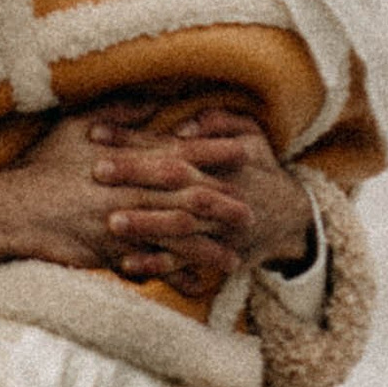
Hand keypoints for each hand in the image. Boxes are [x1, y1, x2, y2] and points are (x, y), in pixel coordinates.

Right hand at [0, 103, 311, 293]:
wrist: (9, 210)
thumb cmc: (41, 166)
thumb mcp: (75, 125)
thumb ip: (119, 112)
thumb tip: (153, 96)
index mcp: (125, 156)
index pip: (180, 152)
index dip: (215, 152)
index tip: (247, 151)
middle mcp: (128, 189)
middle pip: (188, 196)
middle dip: (224, 203)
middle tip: (254, 210)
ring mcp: (121, 222)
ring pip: (176, 235)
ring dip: (209, 246)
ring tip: (237, 256)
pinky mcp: (109, 252)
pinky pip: (152, 265)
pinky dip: (177, 274)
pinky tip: (197, 282)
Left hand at [86, 101, 313, 289]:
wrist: (292, 218)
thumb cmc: (260, 168)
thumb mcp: (251, 135)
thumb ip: (219, 121)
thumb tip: (183, 128)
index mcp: (221, 157)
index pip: (170, 144)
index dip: (133, 138)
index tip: (95, 133)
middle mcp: (220, 190)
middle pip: (174, 181)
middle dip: (135, 176)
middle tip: (96, 171)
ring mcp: (219, 226)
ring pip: (181, 224)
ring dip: (146, 225)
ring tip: (111, 223)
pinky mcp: (218, 255)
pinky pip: (186, 263)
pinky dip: (158, 265)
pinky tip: (128, 265)